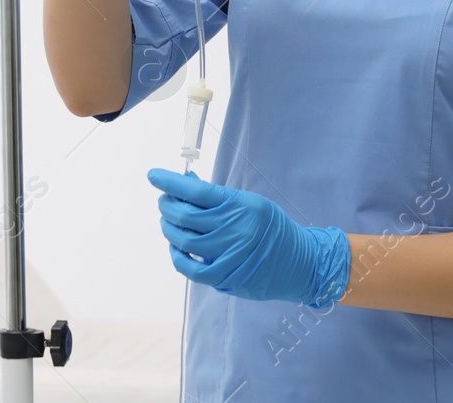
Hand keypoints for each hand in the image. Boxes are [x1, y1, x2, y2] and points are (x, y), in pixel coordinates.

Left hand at [149, 168, 349, 309]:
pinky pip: (189, 267)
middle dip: (167, 205)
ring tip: (168, 222)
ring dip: (169, 228)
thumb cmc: (272, 229)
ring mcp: (228, 255)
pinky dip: (177, 255)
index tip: (154, 175)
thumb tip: (186, 183)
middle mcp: (233, 229)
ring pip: (183, 240)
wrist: (299, 263)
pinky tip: (176, 246)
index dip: (171, 182)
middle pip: (185, 216)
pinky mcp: (224, 277)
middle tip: (164, 201)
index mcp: (240, 206)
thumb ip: (219, 197)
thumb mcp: (250, 203)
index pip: (197, 191)